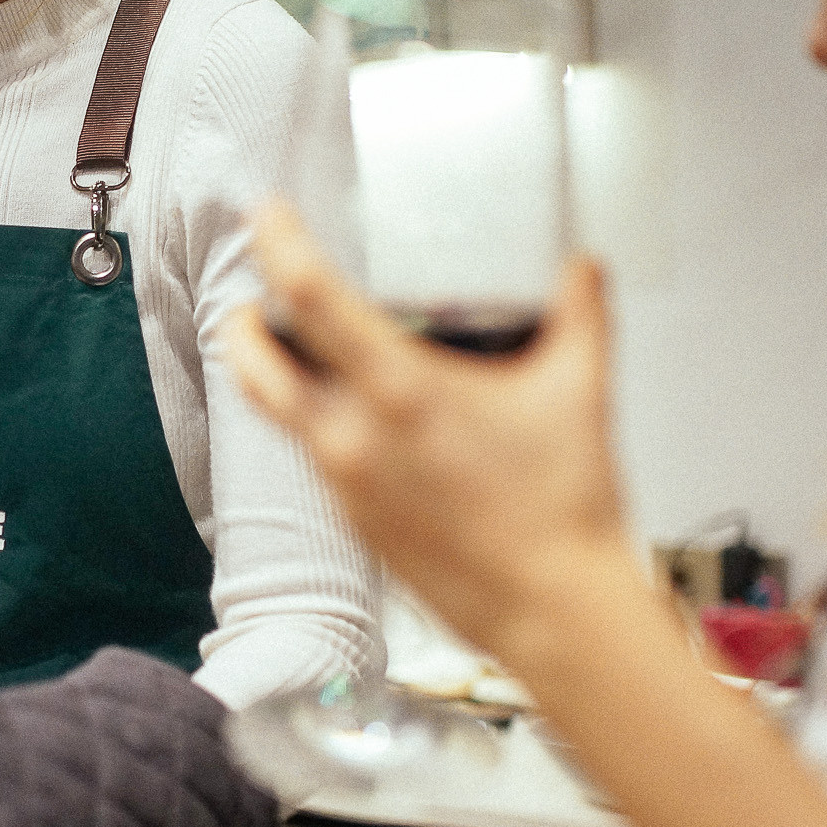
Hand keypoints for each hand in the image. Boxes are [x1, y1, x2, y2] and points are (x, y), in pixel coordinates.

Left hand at [226, 202, 636, 659]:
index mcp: (401, 391)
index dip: (279, 246)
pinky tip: (362, 418)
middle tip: (259, 293)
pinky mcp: (354, 522)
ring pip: (281, 414)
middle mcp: (355, 437)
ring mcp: (346, 484)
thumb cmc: (563, 512)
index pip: (310, 298)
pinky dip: (322, 425)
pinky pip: (317, 458)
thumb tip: (581, 267)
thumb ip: (579, 313)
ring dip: (280, 374)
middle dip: (245, 320)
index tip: (270, 216)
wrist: (554, 610)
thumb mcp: (579, 390)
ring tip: (305, 348)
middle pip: (257, 364)